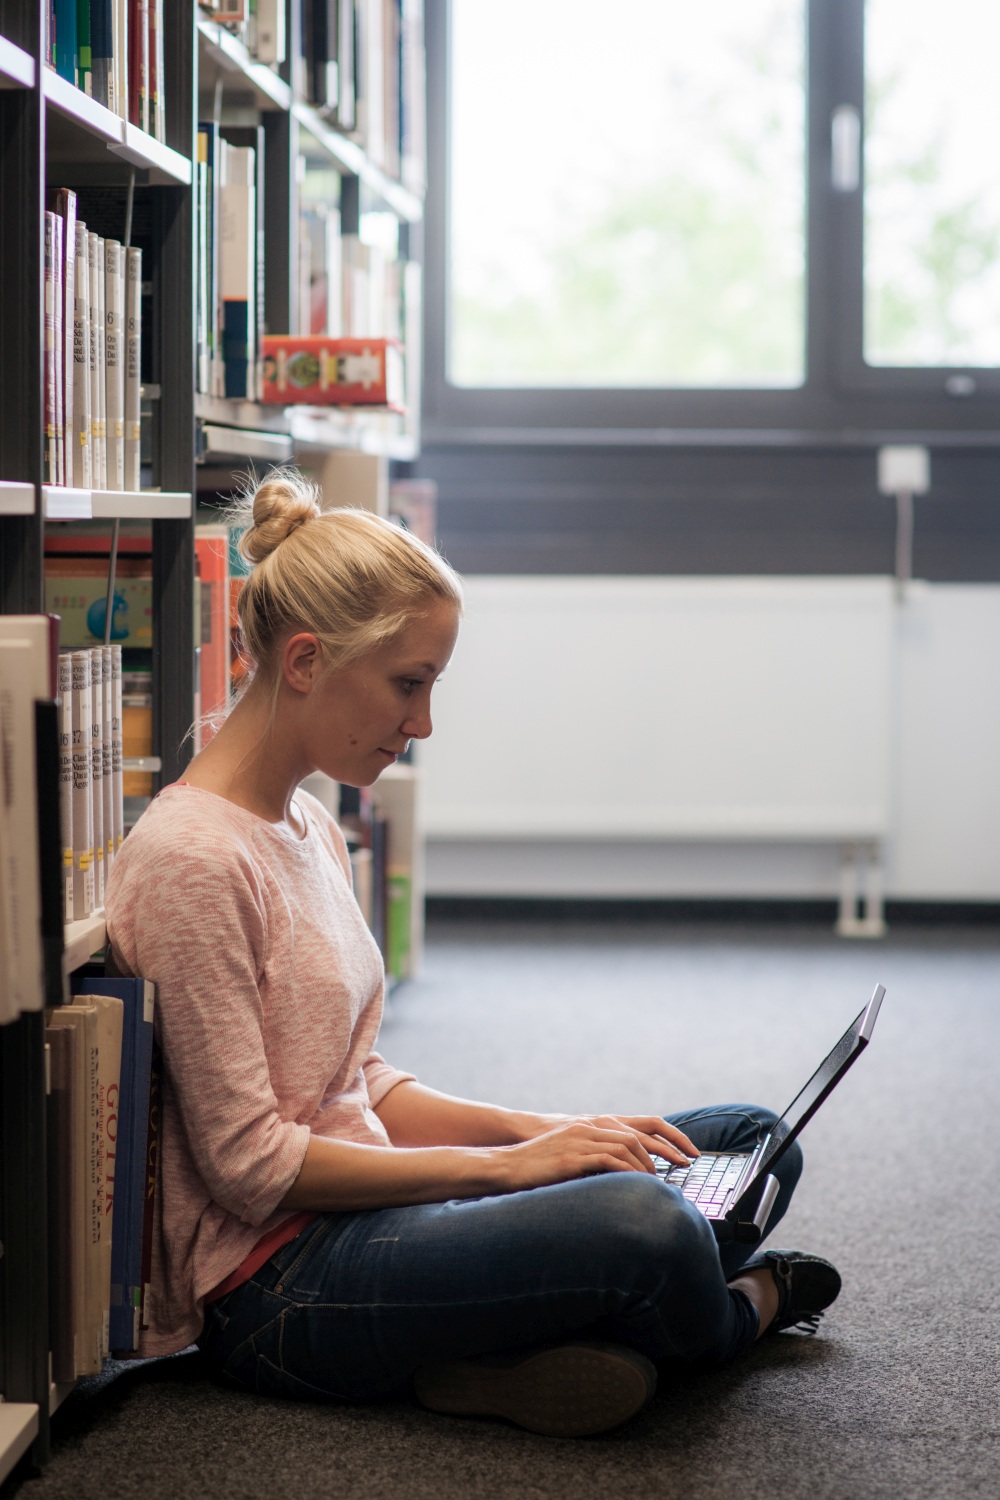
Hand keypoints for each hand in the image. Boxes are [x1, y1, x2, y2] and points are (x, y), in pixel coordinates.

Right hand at [492, 1113, 698, 1192]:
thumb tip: (623, 1179)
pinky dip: (627, 1172)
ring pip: (628, 1146)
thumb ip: (596, 1161)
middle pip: (640, 1133)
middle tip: (685, 1166)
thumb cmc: (537, 1166)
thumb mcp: (572, 1158)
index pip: (640, 1125)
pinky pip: (609, 1160)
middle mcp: (590, 1127)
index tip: (686, 1152)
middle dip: (667, 1150)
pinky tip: (636, 1185)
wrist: (507, 1165)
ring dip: (648, 1165)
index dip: (667, 1137)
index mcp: (593, 1125)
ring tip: (660, 1181)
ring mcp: (582, 1139)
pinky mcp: (573, 1156)